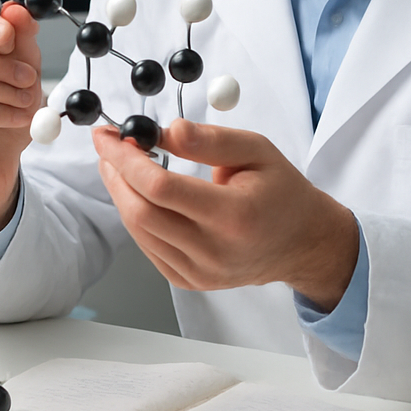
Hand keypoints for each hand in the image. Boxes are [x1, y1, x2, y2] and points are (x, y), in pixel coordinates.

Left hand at [94, 119, 358, 310]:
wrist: (301, 242)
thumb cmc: (281, 191)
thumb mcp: (257, 150)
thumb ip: (210, 139)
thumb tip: (166, 130)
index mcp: (233, 217)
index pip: (162, 189)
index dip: (128, 160)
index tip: (109, 136)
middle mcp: (214, 252)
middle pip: (141, 212)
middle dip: (115, 174)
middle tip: (108, 145)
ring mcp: (199, 273)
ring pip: (139, 230)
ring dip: (120, 193)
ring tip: (118, 164)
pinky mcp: (190, 281)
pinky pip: (148, 246)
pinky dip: (136, 215)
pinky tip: (137, 192)